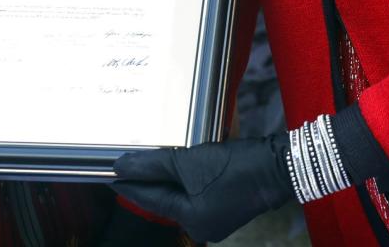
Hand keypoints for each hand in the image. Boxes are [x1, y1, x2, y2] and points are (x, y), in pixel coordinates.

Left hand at [112, 135, 292, 243]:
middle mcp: (201, 226)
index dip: (130, 185)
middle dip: (150, 181)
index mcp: (190, 221)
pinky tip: (182, 165)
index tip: (112, 175)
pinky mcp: (227, 207)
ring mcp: (216, 219)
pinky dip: (187, 180)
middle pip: (166, 199)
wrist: (276, 166)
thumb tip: (122, 166)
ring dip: (169, 178)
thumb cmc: (233, 167)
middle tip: (130, 164)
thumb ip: (153, 164)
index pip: (151, 199)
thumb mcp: (188, 162)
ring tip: (152, 161)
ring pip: (182, 196)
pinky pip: (197, 194)